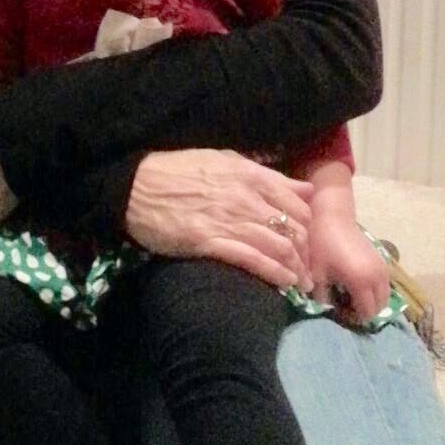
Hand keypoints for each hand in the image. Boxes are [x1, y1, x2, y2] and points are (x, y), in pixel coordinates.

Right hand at [125, 150, 314, 290]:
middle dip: (306, 252)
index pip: (296, 203)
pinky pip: (252, 260)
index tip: (310, 241)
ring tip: (303, 284)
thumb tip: (303, 188)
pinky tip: (286, 284)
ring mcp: (229, 220)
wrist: (135, 187)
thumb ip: (265, 174)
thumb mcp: (224, 160)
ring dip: (296, 268)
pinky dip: (274, 274)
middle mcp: (246, 197)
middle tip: (310, 269)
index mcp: (250, 175)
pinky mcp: (211, 242)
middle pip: (293, 228)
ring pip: (278, 246)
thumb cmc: (176, 171)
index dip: (308, 226)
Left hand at [309, 212, 390, 320]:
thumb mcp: (316, 272)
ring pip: (385, 295)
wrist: (332, 216)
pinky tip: (358, 286)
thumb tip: (326, 308)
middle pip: (380, 306)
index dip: (355, 318)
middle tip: (347, 308)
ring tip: (352, 298)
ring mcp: (382, 267)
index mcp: (361, 281)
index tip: (340, 315)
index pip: (367, 312)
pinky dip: (376, 290)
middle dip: (366, 311)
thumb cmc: (321, 243)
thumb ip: (321, 295)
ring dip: (373, 301)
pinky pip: (385, 283)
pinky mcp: (382, 259)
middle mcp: (377, 276)